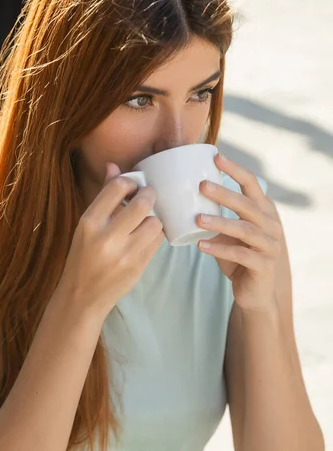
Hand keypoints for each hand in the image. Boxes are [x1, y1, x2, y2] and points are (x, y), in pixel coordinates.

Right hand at [60, 162, 164, 317]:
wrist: (82, 296)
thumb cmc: (82, 257)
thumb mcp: (86, 226)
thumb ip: (103, 197)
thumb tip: (113, 166)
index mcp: (89, 222)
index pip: (117, 188)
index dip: (130, 181)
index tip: (132, 185)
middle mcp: (107, 237)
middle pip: (142, 203)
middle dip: (149, 195)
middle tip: (148, 197)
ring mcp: (125, 254)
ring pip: (155, 223)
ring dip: (154, 218)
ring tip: (146, 220)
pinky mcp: (138, 267)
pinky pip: (157, 242)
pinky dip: (155, 235)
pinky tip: (146, 236)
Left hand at [196, 154, 282, 310]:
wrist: (256, 293)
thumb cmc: (239, 258)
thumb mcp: (229, 234)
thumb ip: (217, 217)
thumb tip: (180, 200)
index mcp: (264, 211)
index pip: (252, 184)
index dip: (235, 170)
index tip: (216, 157)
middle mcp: (271, 225)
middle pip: (247, 204)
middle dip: (224, 193)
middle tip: (201, 186)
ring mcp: (270, 246)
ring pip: (244, 229)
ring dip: (220, 222)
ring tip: (197, 219)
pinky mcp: (263, 265)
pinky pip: (241, 254)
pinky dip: (220, 249)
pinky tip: (201, 245)